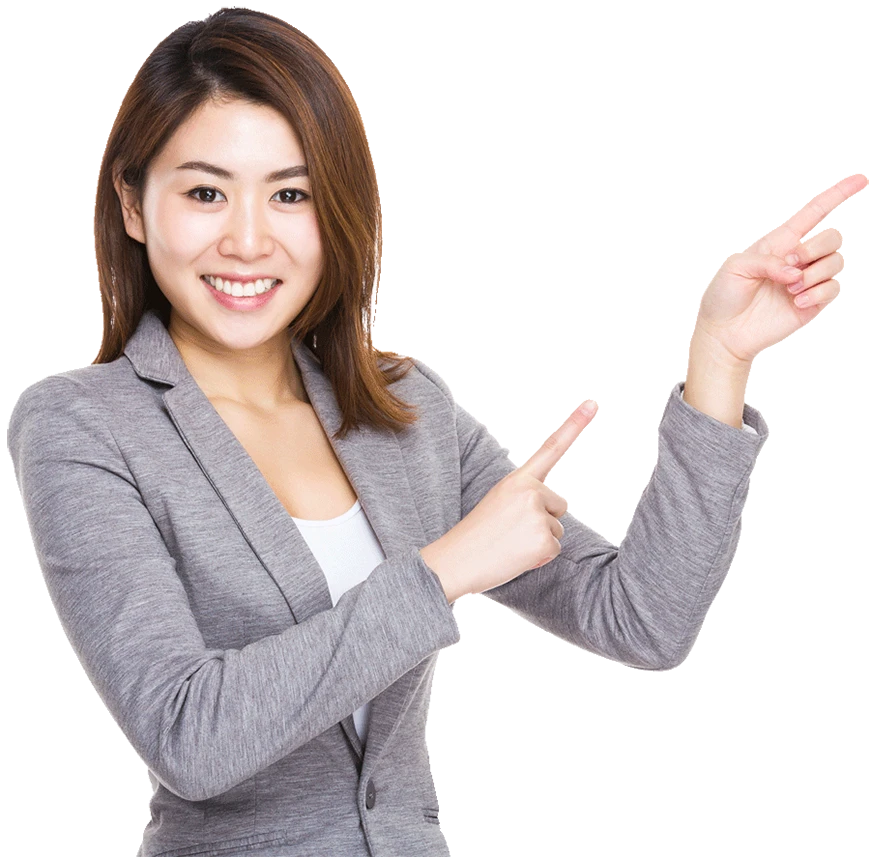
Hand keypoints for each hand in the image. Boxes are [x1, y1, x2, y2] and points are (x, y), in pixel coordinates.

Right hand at [421, 399, 599, 602]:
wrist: (455, 561)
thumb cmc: (476, 535)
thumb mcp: (497, 502)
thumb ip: (523, 498)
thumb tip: (547, 512)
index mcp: (517, 480)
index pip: (551, 449)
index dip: (576, 423)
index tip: (594, 399)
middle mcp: (530, 492)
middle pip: (558, 507)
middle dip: (541, 521)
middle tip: (510, 531)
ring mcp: (537, 515)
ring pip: (556, 530)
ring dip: (538, 541)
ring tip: (509, 544)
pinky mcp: (543, 540)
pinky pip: (554, 550)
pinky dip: (539, 557)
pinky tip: (516, 556)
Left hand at [693, 170, 867, 365]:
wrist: (724, 332)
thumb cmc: (725, 296)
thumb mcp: (736, 269)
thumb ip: (767, 261)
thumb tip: (795, 272)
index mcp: (779, 243)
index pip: (813, 213)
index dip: (837, 194)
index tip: (862, 177)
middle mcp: (797, 259)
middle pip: (831, 238)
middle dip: (814, 249)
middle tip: (790, 266)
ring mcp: (807, 280)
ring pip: (834, 263)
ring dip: (812, 276)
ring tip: (788, 290)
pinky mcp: (812, 302)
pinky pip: (831, 289)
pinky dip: (815, 294)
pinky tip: (795, 303)